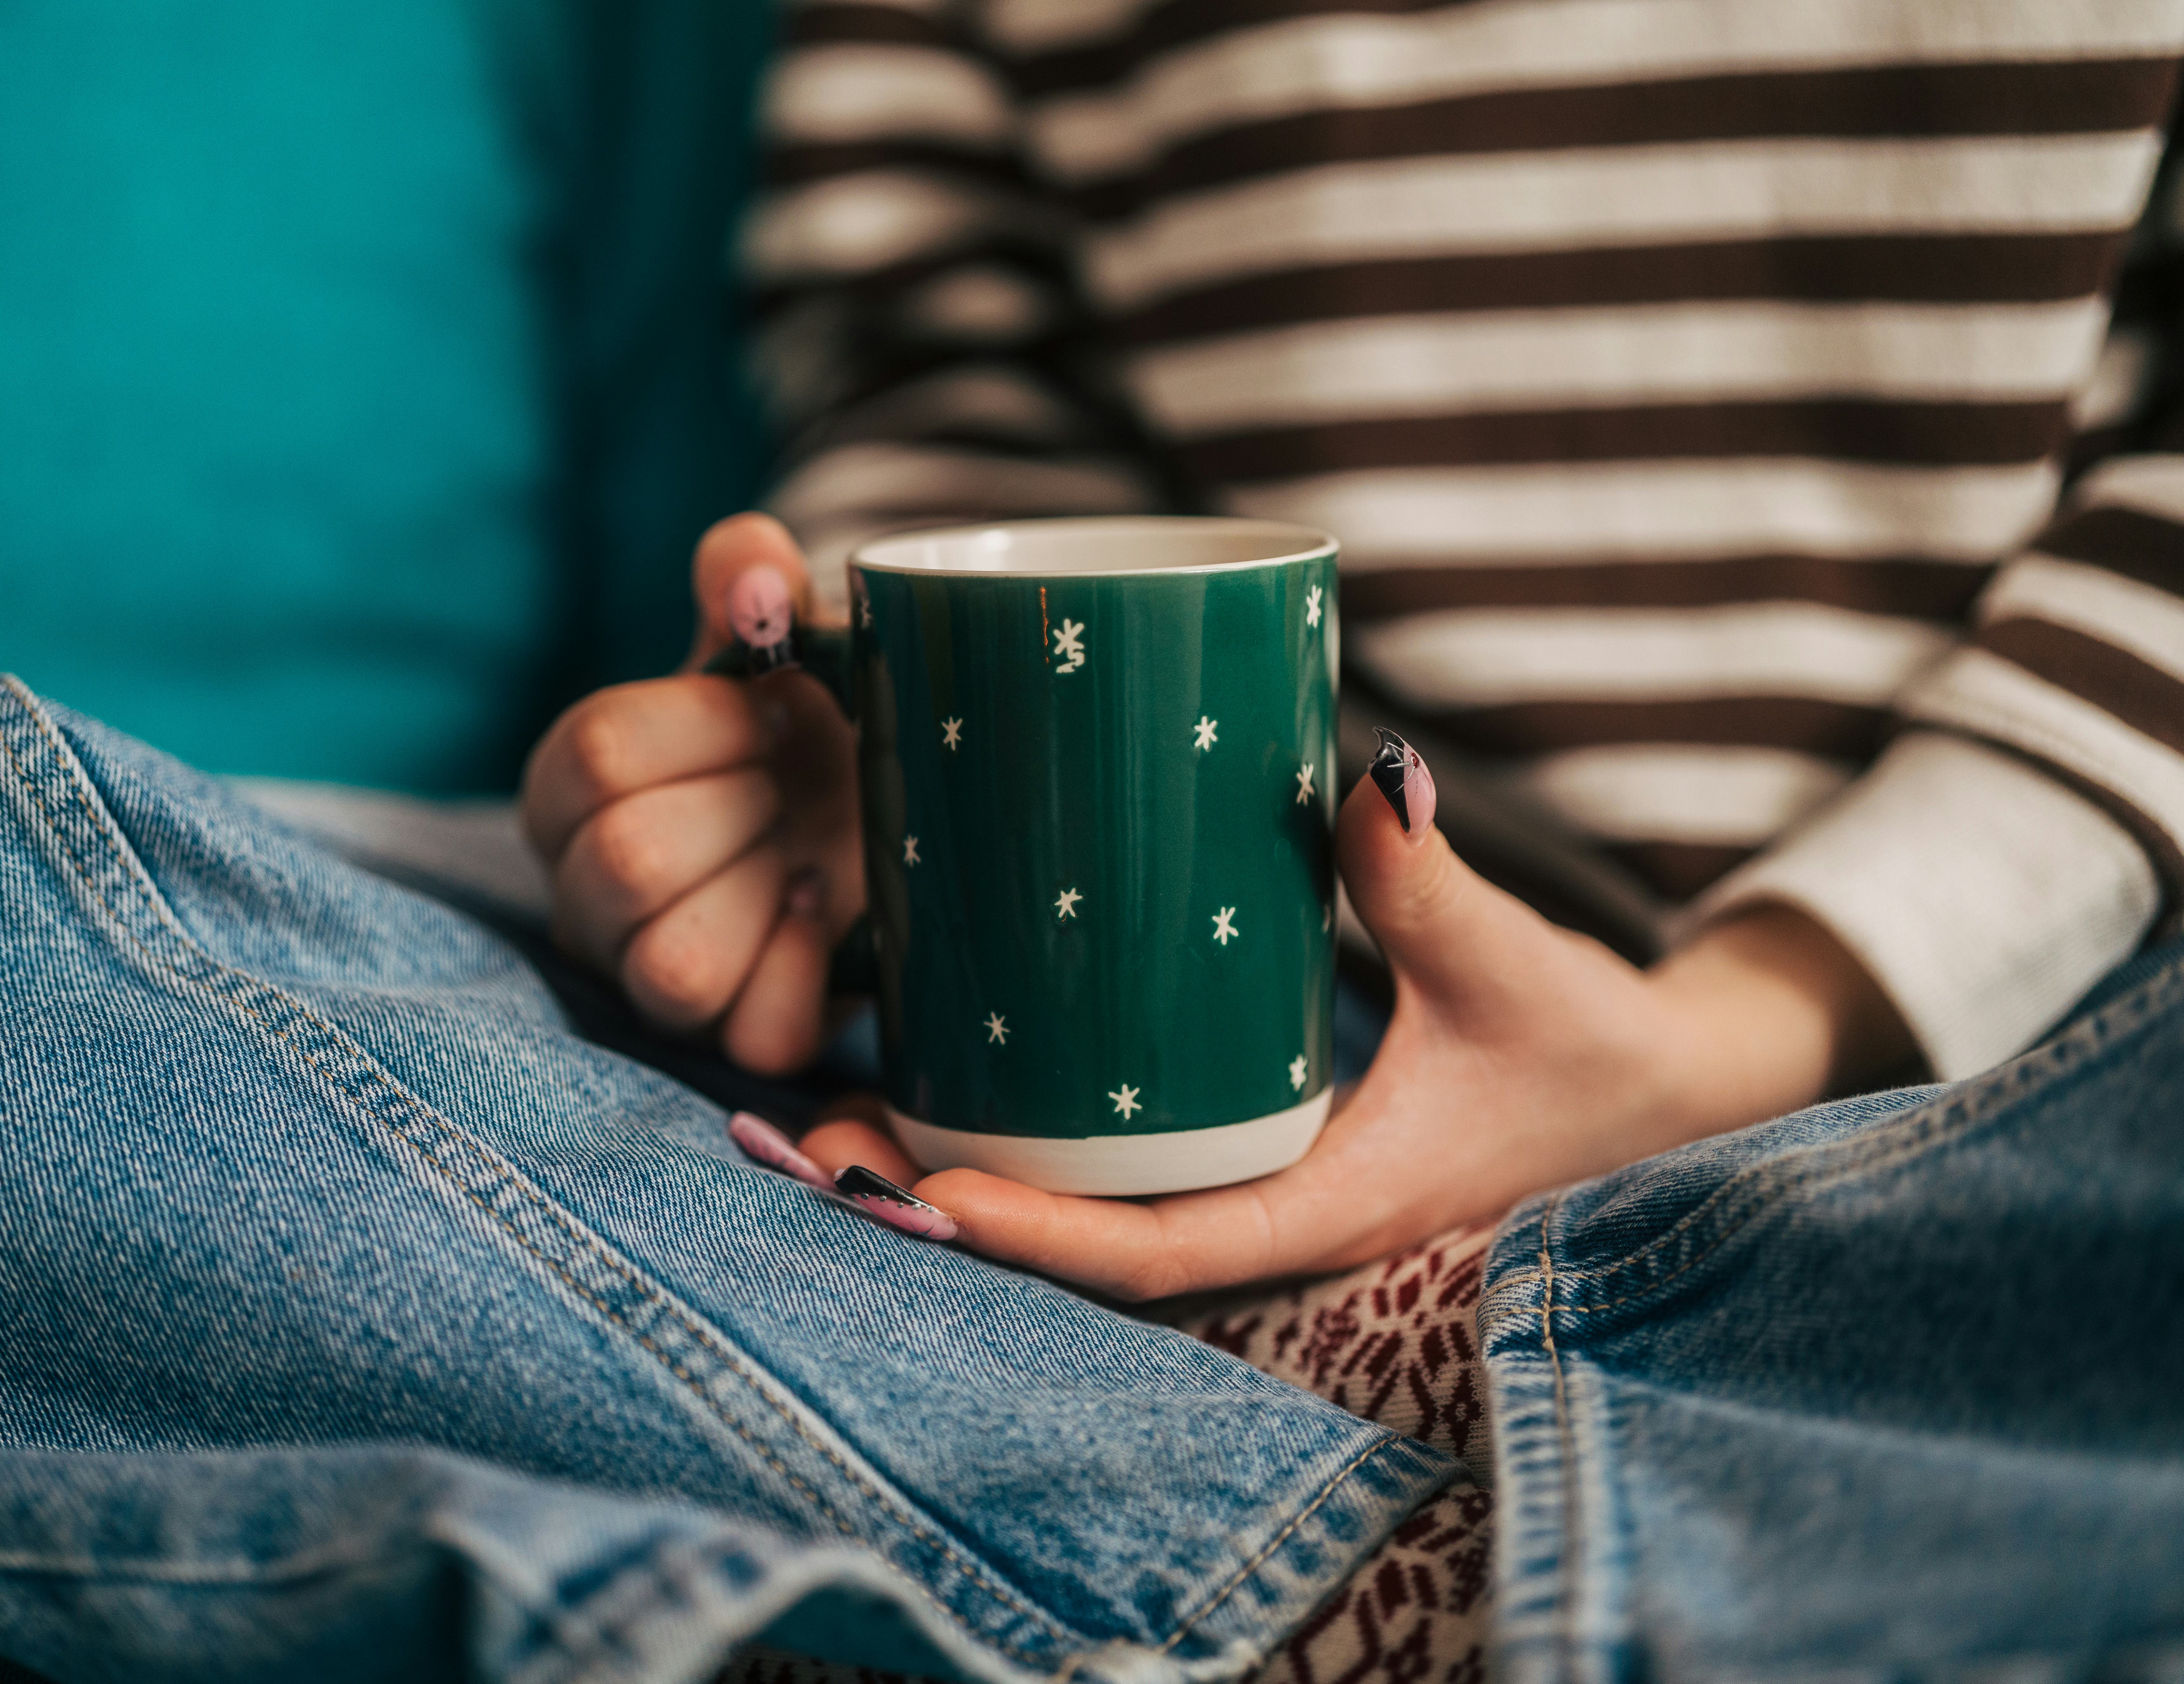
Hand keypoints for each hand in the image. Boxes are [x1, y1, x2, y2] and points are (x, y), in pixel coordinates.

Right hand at [522, 514, 860, 1073]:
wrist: (866, 804)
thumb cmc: (802, 718)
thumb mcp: (778, 636)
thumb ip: (750, 579)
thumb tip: (752, 566)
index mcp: (570, 781)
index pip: (598, 752)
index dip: (708, 725)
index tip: (777, 706)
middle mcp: (583, 891)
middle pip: (626, 862)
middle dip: (741, 811)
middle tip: (791, 785)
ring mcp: (644, 977)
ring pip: (673, 967)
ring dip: (764, 895)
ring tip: (807, 852)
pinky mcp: (726, 1039)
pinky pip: (753, 1037)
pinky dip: (804, 974)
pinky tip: (824, 915)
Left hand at [799, 755, 1910, 1299]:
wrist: (1654, 1097)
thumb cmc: (1595, 1051)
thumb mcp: (1518, 966)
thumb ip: (1433, 882)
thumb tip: (1366, 777)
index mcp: (1332, 1214)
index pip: (1156, 1254)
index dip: (1034, 1233)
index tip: (923, 1192)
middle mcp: (1279, 1224)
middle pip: (1085, 1249)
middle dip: (950, 1211)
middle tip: (816, 1142)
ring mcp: (1263, 1194)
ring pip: (1089, 1217)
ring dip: (964, 1181)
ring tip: (835, 1119)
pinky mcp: (1261, 1152)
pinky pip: (1127, 1170)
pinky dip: (1031, 1149)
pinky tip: (948, 1091)